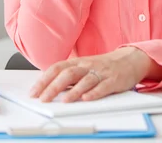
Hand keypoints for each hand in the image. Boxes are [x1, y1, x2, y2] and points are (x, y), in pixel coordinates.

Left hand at [30, 47, 161, 101]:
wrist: (128, 59)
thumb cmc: (102, 66)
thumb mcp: (83, 67)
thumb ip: (68, 75)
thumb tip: (48, 86)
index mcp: (77, 62)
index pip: (56, 68)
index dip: (44, 80)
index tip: (34, 92)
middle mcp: (87, 65)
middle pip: (67, 74)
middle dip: (53, 87)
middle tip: (43, 99)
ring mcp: (100, 72)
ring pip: (84, 80)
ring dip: (73, 91)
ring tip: (64, 101)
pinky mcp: (113, 80)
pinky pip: (103, 86)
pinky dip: (94, 93)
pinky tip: (87, 99)